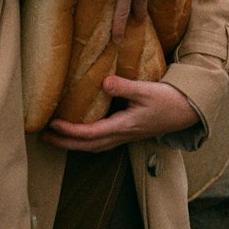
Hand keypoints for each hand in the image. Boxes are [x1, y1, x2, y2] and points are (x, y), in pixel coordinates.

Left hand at [44, 74, 199, 152]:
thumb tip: (104, 82)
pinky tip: (79, 130)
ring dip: (72, 143)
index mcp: (124, 126)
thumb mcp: (146, 90)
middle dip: (64, 143)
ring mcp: (124, 136)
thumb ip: (125, 86)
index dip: (70, 131)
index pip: (91, 133)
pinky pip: (100, 140)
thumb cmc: (167, 100)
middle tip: (43, 136)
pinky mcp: (126, 132)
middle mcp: (121, 135)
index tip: (53, 124)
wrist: (185, 111)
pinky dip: (85, 139)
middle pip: (87, 146)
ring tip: (54, 135)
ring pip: (93, 146)